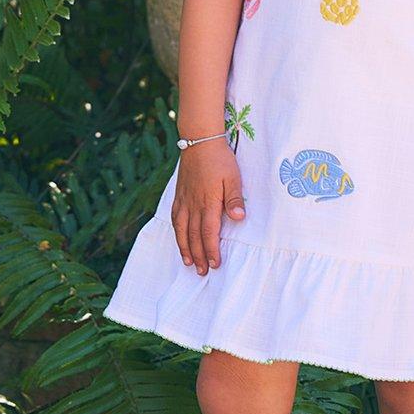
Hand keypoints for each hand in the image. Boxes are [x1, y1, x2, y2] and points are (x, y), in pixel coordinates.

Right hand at [171, 140, 243, 275]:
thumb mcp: (233, 178)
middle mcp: (193, 205)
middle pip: (193, 235)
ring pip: (181, 229)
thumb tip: (239, 218)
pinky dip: (176, 231)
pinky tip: (178, 237)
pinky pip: (175, 217)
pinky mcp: (179, 194)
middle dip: (198, 255)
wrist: (199, 141)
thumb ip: (235, 199)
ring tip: (188, 262)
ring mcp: (184, 200)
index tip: (214, 264)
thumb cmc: (220, 159)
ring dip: (184, 247)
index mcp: (208, 202)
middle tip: (201, 271)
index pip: (209, 232)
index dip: (211, 250)